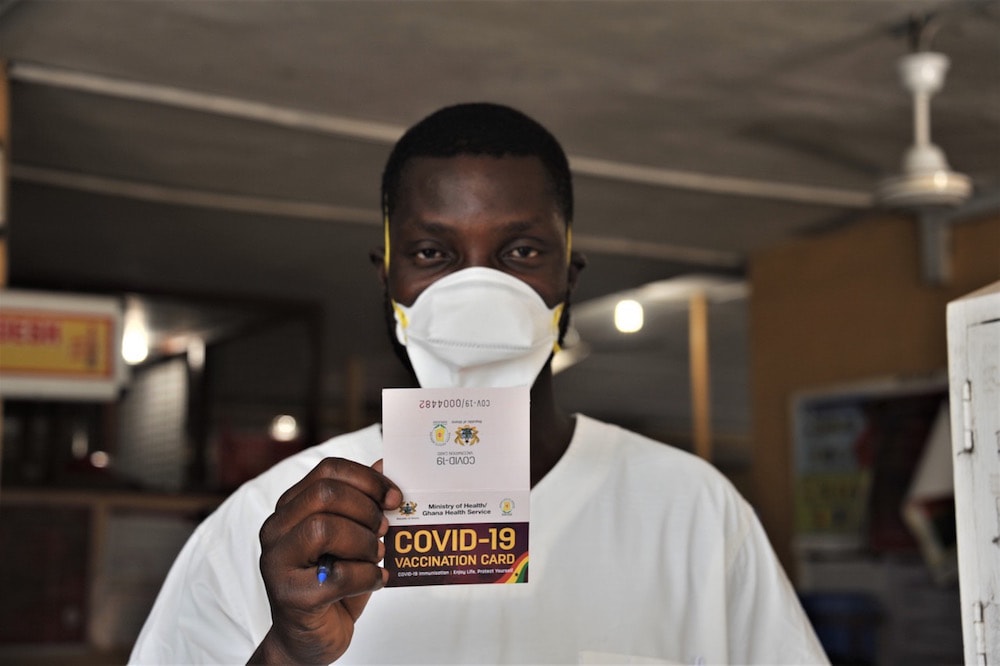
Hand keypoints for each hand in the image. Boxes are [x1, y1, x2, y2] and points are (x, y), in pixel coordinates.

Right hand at [249, 458, 401, 664]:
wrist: (311, 637)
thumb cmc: (333, 582)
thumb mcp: (353, 536)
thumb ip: (365, 501)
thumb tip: (384, 463)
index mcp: (291, 507)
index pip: (328, 470)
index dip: (367, 478)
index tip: (394, 498)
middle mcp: (277, 529)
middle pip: (325, 494)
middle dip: (366, 509)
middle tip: (385, 528)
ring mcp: (278, 563)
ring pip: (323, 528)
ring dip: (363, 542)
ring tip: (377, 555)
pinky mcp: (290, 597)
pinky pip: (337, 575)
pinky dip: (367, 576)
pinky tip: (376, 580)